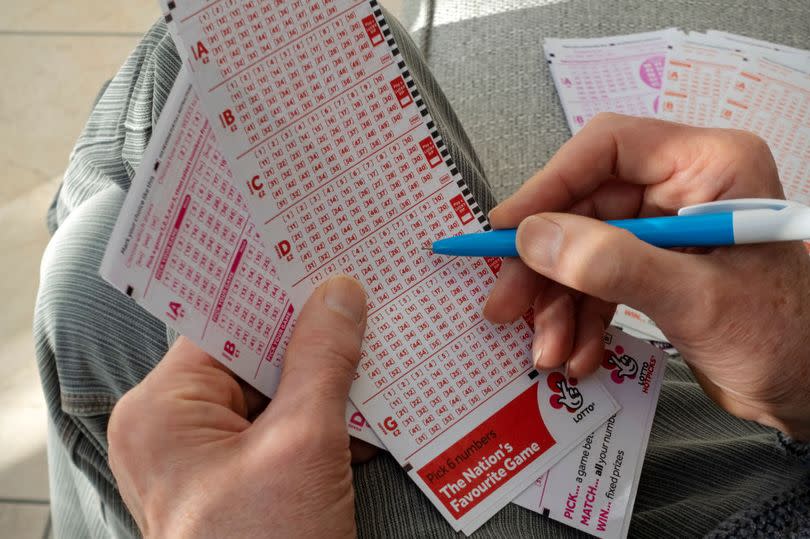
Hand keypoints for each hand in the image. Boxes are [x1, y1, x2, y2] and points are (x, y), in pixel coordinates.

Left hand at [108, 276, 371, 537]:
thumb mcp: (302, 446)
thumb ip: (322, 361)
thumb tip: (340, 293)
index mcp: (165, 410)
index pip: (225, 321)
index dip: (277, 287)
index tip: (324, 253)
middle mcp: (179, 429)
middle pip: (254, 355)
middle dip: (314, 336)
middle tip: (367, 296)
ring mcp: (213, 460)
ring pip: (277, 392)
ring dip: (330, 379)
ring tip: (381, 343)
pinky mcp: (246, 483)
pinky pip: (287, 429)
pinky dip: (328, 418)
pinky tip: (373, 404)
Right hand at [484, 113, 809, 439]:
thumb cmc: (784, 340)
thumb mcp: (695, 300)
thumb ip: (613, 265)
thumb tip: (534, 237)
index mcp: (708, 165)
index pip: (606, 149)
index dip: (549, 186)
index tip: (506, 230)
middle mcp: (683, 187)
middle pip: (584, 207)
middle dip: (546, 267)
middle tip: (507, 305)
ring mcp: (665, 230)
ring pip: (583, 251)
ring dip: (559, 304)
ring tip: (548, 352)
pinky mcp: (655, 268)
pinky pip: (598, 282)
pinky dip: (580, 319)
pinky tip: (577, 354)